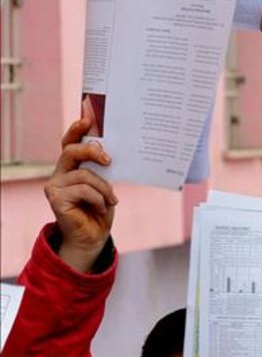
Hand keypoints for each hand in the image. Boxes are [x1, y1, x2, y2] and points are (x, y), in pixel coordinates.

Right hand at [45, 118, 116, 272]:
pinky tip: (102, 207)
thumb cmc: (100, 210)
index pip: (69, 143)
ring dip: (104, 188)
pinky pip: (83, 190)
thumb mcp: (105, 186)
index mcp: (71, 167)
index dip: (76, 130)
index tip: (87, 118)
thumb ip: (102, 170)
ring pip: (84, 175)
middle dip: (92, 151)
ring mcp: (55, 185)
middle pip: (72, 151)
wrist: (93, 238)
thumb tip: (108, 152)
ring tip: (112, 200)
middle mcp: (59, 173)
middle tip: (108, 160)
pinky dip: (99, 198)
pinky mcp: (55, 198)